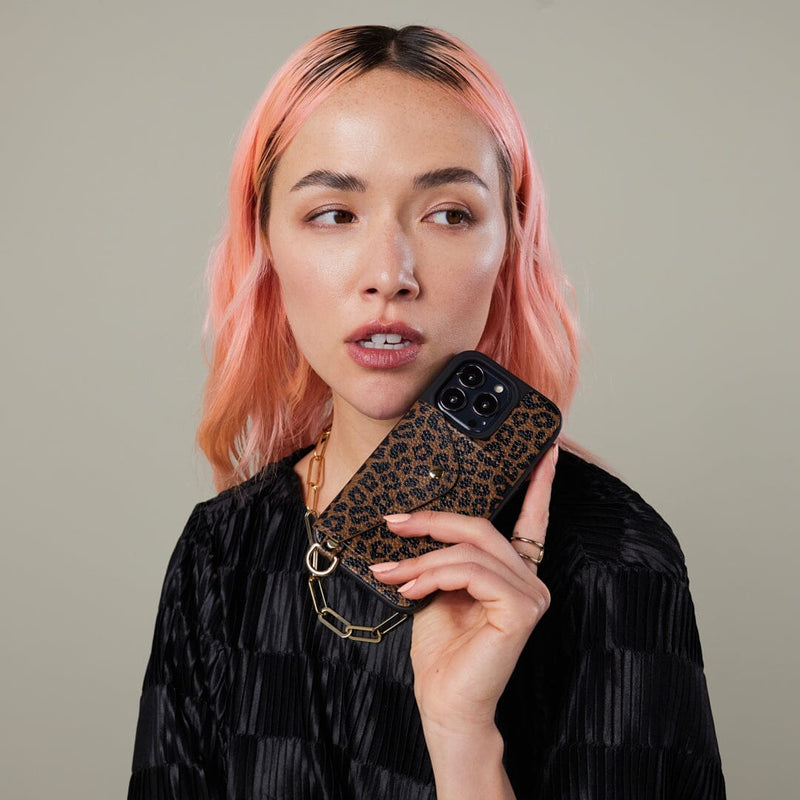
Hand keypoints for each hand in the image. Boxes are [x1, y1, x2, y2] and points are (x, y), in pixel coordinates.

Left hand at [369, 444, 557, 737]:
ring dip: (423, 558)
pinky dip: (434, 574)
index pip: (532, 520)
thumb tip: (416, 521)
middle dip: (433, 521)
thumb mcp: (437, 588)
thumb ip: (442, 557)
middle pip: (481, 527)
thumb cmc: (441, 651)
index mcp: (512, 573)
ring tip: (393, 574)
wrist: (444, 702)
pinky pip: (472, 571)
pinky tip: (412, 589)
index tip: (544, 449)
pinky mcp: (521, 609)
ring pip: (470, 550)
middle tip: (395, 522)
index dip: (538, 483)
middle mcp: (528, 580)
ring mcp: (530, 595)